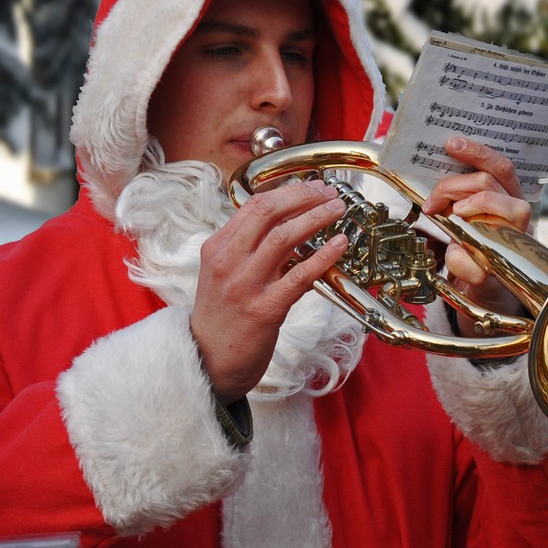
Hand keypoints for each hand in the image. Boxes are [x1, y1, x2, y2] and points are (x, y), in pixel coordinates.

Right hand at [192, 179, 350, 400]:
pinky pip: (299, 275)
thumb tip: (288, 221)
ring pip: (284, 237)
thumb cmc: (223, 315)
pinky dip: (323, 256)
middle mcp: (227, 261)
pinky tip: (339, 244)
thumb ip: (249, 247)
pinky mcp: (265, 309)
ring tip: (338, 210)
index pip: (254, 206)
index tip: (313, 187)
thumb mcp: (225, 273)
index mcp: (217, 248)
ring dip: (316, 218)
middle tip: (330, 193)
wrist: (208, 359)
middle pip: (269, 213)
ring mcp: (245, 285)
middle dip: (304, 197)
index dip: (288, 192)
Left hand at [420, 137, 531, 335]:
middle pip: (492, 182)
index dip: (477, 152)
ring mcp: (515, 240)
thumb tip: (434, 179)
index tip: (450, 144)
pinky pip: (480, 258)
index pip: (501, 166)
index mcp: (509, 198)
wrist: (489, 292)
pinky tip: (455, 254)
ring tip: (449, 218)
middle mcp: (518, 216)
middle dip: (454, 185)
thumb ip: (456, 198)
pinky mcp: (502, 269)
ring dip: (466, 209)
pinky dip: (458, 259)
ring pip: (505, 208)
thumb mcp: (463, 219)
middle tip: (433, 201)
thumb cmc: (475, 249)